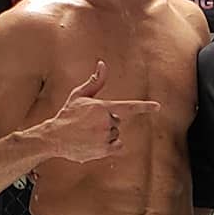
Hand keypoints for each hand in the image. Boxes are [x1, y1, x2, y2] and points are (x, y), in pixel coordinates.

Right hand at [34, 60, 159, 162]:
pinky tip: (94, 143)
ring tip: (89, 134)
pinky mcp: (104, 150)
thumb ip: (95, 81)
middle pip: (117, 122)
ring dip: (106, 135)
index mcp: (102, 107)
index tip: (157, 107)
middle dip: (106, 123)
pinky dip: (109, 146)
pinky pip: (117, 146)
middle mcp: (105, 123)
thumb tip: (102, 63)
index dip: (144, 107)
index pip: (128, 107)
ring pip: (116, 135)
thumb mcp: (79, 95)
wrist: (55, 137)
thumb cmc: (68, 114)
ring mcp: (105, 137)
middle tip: (89, 124)